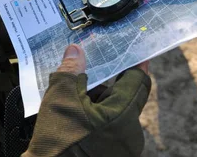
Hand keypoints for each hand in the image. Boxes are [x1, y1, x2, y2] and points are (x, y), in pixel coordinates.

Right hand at [23, 45, 150, 156]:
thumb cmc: (58, 143)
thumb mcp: (61, 98)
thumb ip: (71, 71)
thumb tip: (75, 50)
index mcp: (123, 116)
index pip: (138, 81)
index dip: (135, 63)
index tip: (133, 50)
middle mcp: (130, 134)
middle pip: (123, 97)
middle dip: (105, 83)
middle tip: (87, 70)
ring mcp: (122, 148)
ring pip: (114, 113)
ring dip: (97, 102)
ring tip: (73, 95)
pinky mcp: (111, 155)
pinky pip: (109, 129)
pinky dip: (95, 118)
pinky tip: (74, 114)